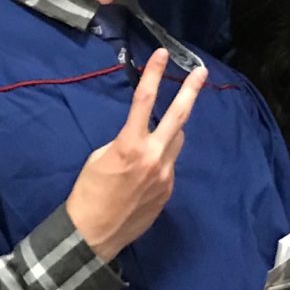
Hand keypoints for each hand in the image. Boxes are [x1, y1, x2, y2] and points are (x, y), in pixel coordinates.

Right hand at [68, 49, 206, 260]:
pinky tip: (142, 173)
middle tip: (201, 72)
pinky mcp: (168, 191)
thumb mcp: (99, 157)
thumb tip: (140, 137)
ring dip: (170, 132)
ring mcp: (165, 176)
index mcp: (130, 145)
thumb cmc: (88, 193)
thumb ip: (124, 142)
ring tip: (154, 135)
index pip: (144, 101)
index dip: (154, 75)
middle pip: (179, 117)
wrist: (93, 234)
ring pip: (176, 142)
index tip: (162, 55)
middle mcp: (154, 157)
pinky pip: (169, 166)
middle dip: (190, 92)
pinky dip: (160, 160)